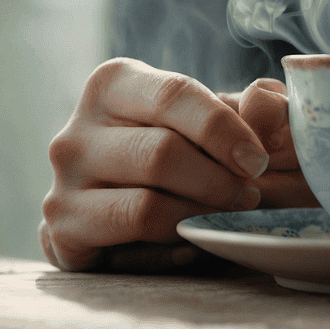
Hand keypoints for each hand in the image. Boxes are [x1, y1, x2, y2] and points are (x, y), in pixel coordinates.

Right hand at [40, 58, 316, 271]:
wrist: (128, 213)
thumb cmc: (184, 151)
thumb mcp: (219, 120)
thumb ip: (250, 106)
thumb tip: (267, 97)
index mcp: (113, 84)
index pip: (174, 95)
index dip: (224, 129)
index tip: (257, 161)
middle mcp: (75, 130)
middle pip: (163, 153)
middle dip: (219, 181)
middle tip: (248, 196)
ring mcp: (62, 183)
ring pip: (147, 204)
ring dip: (201, 215)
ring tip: (226, 216)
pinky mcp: (62, 231)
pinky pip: (131, 241)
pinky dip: (174, 244)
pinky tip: (192, 241)